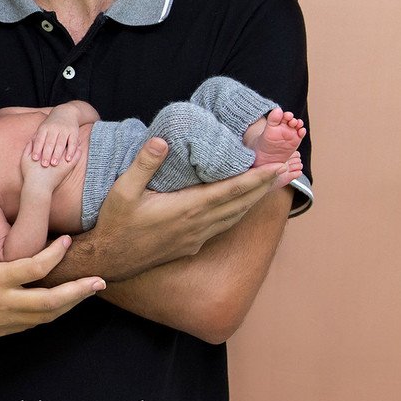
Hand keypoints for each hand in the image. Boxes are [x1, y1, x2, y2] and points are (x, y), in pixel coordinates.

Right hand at [0, 220, 105, 341]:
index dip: (54, 254)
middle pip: (51, 301)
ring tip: (90, 290)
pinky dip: (55, 312)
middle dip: (78, 291)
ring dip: (72, 303)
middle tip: (100, 281)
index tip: (67, 241)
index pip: (33, 268)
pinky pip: (37, 322)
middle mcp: (4, 303)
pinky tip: (65, 301)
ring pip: (48, 315)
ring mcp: (7, 320)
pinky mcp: (6, 330)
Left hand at [28, 105, 82, 166]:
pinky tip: (68, 159)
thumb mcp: (42, 129)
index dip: (37, 149)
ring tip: (54, 164)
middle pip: (50, 142)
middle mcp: (54, 128)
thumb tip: (29, 150)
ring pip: (61, 143)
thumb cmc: (51, 124)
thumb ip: (36, 138)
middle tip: (44, 165)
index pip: (40, 139)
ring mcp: (64, 130)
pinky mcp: (74, 132)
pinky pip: (72, 142)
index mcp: (44, 128)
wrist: (66, 112)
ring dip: (57, 154)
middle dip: (47, 154)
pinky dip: (71, 151)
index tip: (34, 158)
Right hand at [78, 138, 281, 281]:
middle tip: (289, 170)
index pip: (232, 191)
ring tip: (273, 185)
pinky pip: (223, 226)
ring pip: (236, 217)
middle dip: (267, 187)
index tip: (278, 166)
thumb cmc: (116, 223)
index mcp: (187, 208)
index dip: (258, 178)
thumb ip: (144, 164)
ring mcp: (196, 237)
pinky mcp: (191, 245)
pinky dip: (239, 213)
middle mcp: (198, 224)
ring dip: (257, 200)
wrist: (111, 260)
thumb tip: (162, 140)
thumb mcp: (123, 190)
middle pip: (242, 203)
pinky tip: (241, 207)